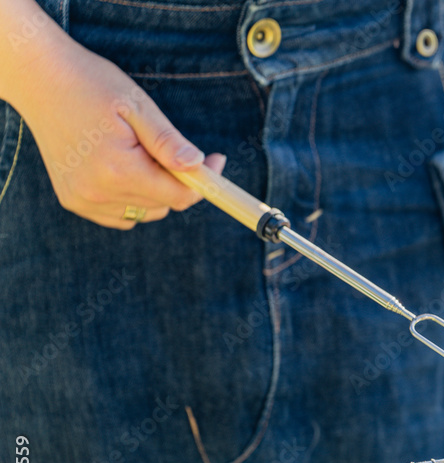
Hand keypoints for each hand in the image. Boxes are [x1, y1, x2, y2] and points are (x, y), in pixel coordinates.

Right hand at [16, 37, 224, 228]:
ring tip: (140, 153)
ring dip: (157, 191)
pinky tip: (125, 169)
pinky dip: (135, 199)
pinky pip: (123, 214)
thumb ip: (168, 142)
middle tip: (172, 149)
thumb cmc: (92, 85)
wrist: (40, 80)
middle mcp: (98, 193)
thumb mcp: (138, 106)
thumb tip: (199, 166)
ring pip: (146, 212)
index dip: (205, 182)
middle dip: (179, 181)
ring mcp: (83, 200)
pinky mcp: (74, 201)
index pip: (179, 196)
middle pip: (165, 204)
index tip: (217, 161)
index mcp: (118, 170)